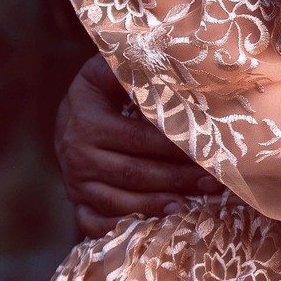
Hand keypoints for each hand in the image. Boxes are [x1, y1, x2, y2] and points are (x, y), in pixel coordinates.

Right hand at [56, 56, 214, 238]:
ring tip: (189, 207)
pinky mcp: (78, 203)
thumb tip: (155, 53)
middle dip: (176, 179)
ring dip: (156, 206)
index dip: (174, 146)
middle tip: (212, 183)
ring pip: (119, 201)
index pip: (138, 139)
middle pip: (133, 173)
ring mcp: (76, 183)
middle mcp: (77, 156)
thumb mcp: (104, 72)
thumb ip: (127, 66)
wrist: (68, 118)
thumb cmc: (100, 91)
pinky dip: (123, 227)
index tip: (207, 149)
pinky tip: (153, 227)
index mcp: (87, 122)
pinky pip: (96, 223)